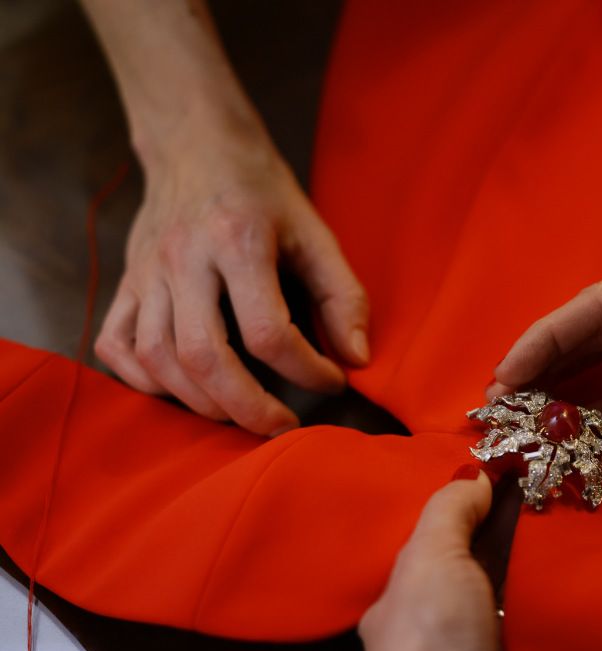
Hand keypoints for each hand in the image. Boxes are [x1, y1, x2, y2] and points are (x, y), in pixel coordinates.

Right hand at [94, 123, 368, 435]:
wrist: (196, 143)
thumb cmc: (263, 192)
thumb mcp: (315, 232)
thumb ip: (343, 295)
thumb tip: (357, 359)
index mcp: (239, 241)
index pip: (268, 332)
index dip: (306, 369)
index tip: (334, 379)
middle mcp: (183, 258)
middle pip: (204, 357)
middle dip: (247, 407)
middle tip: (283, 427)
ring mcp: (145, 272)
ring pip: (159, 359)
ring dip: (202, 403)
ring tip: (244, 413)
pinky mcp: (124, 281)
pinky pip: (116, 346)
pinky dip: (146, 381)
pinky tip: (185, 390)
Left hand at [359, 468, 541, 650]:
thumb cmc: (431, 631)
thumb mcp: (429, 554)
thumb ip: (448, 510)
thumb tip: (477, 475)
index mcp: (390, 609)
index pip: (422, 556)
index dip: (454, 524)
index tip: (491, 494)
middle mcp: (421, 638)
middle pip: (462, 580)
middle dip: (492, 552)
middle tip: (534, 511)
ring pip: (496, 606)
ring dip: (521, 582)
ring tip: (559, 541)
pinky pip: (525, 631)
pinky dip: (541, 611)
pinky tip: (565, 586)